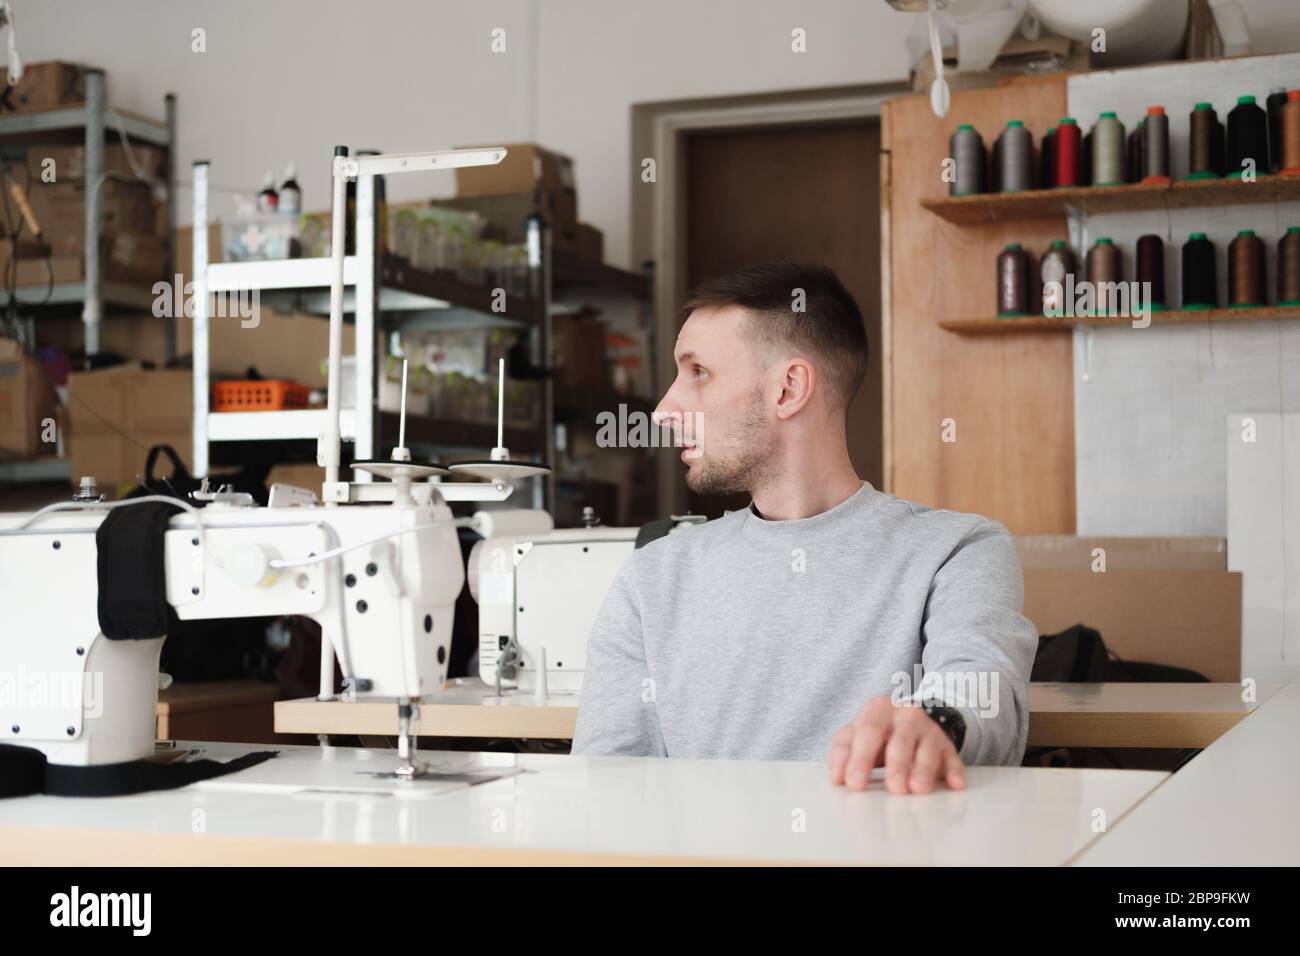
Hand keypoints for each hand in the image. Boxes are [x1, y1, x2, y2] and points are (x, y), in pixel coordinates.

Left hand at [828, 696, 965, 793]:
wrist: (910, 716)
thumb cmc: (876, 730)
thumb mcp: (854, 733)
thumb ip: (842, 752)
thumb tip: (837, 777)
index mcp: (877, 710)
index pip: (868, 732)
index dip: (860, 758)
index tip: (854, 783)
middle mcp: (905, 716)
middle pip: (900, 741)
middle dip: (897, 766)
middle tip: (893, 788)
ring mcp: (929, 730)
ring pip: (928, 750)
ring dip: (923, 770)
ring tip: (918, 789)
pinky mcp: (947, 745)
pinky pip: (952, 758)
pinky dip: (954, 771)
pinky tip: (955, 784)